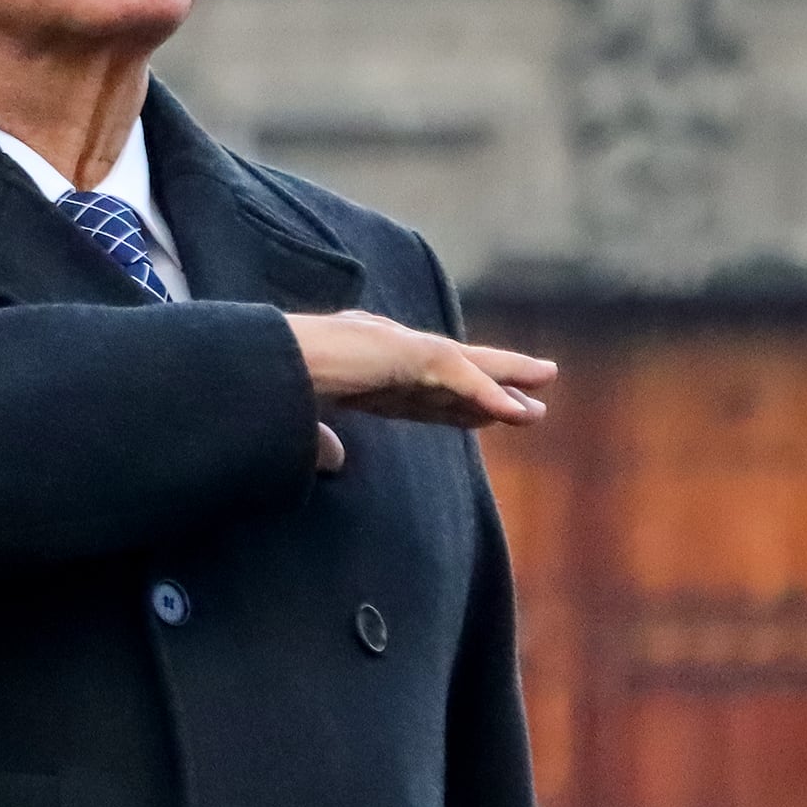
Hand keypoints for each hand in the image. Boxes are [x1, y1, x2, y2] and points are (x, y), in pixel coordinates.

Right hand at [286, 310, 554, 474]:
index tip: (483, 416)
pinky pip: (460, 376)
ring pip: (465, 365)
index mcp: (359, 366)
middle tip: (530, 399)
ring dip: (507, 378)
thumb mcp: (295, 422)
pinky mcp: (406, 352)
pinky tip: (518, 409)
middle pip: (449, 370)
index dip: (453, 403)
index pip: (416, 388)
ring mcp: (396, 346)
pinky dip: (490, 392)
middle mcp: (382, 347)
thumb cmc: (268, 383)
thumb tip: (333, 460)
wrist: (260, 362)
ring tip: (546, 385)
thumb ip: (317, 440)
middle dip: (490, 383)